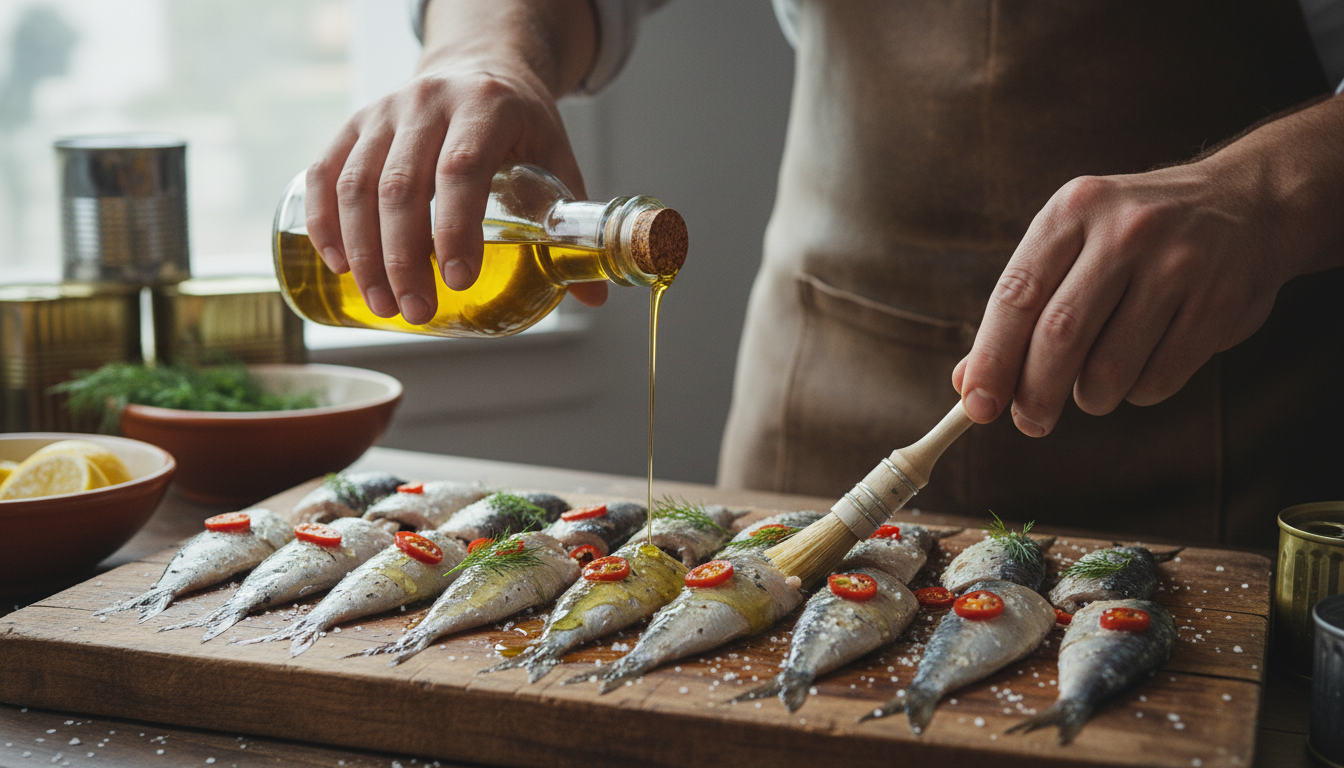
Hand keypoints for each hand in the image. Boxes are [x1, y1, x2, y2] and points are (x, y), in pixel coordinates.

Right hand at [303, 0, 605, 325]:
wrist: (478, 69)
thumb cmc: (519, 124)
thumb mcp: (556, 159)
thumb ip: (569, 223)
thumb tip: (590, 298)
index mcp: (486, 106)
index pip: (462, 168)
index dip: (455, 227)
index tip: (458, 280)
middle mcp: (429, 102)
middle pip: (402, 185)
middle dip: (403, 258)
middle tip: (416, 311)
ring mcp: (385, 111)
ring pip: (357, 184)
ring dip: (364, 253)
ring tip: (382, 304)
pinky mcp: (354, 124)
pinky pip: (324, 172)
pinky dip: (326, 221)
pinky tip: (338, 264)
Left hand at [953, 94, 1343, 436]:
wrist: (1248, 204)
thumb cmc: (1134, 238)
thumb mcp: (1073, 245)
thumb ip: (1020, 309)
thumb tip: (967, 383)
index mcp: (1074, 211)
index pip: (1016, 296)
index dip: (991, 358)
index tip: (976, 405)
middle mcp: (1125, 232)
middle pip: (1060, 336)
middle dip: (1035, 393)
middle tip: (1029, 422)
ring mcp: (1178, 265)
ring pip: (1109, 368)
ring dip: (1090, 397)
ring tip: (1092, 388)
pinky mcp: (1219, 303)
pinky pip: (1158, 379)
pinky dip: (1138, 392)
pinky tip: (1141, 369)